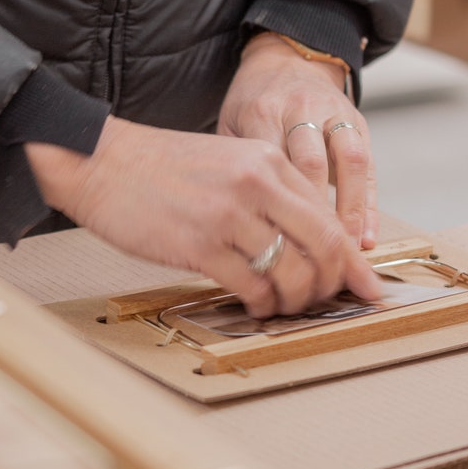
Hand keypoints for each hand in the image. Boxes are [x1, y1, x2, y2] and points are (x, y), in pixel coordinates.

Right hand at [25, 117, 379, 318]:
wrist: (99, 161)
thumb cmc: (160, 168)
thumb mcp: (227, 162)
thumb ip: (269, 193)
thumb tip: (305, 241)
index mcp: (268, 161)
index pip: (330, 218)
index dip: (353, 261)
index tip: (368, 288)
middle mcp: (257, 184)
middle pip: (324, 247)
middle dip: (331, 286)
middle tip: (321, 303)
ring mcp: (229, 215)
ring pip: (292, 273)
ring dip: (296, 302)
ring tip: (283, 307)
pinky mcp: (199, 245)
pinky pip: (252, 287)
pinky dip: (262, 305)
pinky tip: (254, 306)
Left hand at [217, 32, 377, 248]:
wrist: (287, 60)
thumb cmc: (252, 103)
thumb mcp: (231, 124)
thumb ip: (237, 165)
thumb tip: (238, 225)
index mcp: (264, 111)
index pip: (273, 163)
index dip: (278, 206)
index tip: (275, 246)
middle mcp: (303, 109)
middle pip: (314, 163)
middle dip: (316, 213)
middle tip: (312, 256)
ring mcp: (335, 114)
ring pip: (350, 162)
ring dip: (351, 211)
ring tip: (347, 251)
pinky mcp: (358, 122)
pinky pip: (369, 166)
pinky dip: (369, 205)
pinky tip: (367, 237)